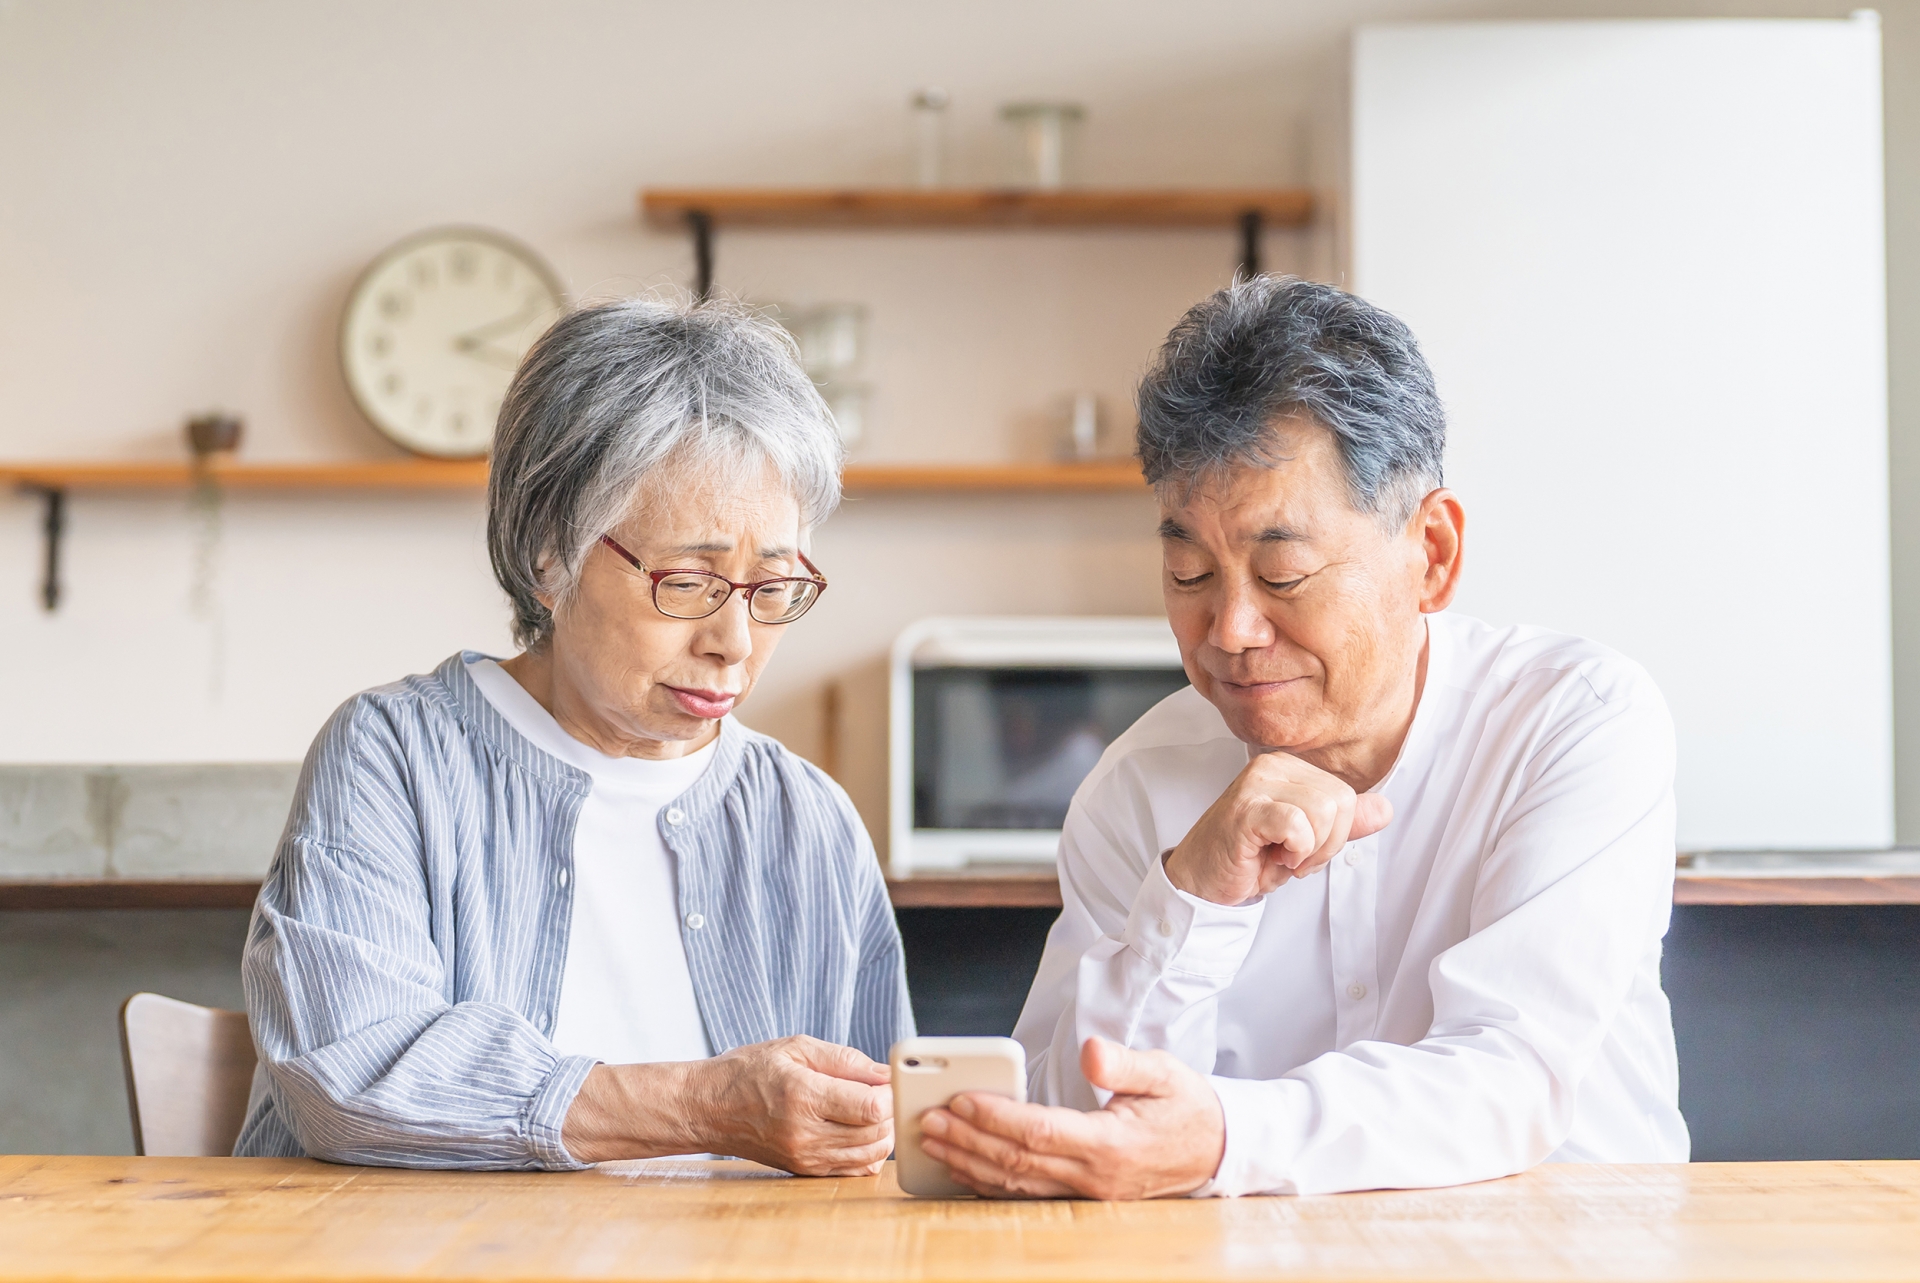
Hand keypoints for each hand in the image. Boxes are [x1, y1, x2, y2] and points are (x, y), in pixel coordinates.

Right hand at [562, 1035, 892, 1174]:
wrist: (708, 1109)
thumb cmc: (749, 1071)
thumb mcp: (795, 1047)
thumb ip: (845, 1060)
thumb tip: (886, 1074)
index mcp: (804, 1095)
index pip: (872, 1108)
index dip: (889, 1092)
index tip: (884, 1079)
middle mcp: (805, 1133)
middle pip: (877, 1134)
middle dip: (890, 1112)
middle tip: (880, 1092)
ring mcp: (805, 1157)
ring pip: (871, 1155)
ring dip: (882, 1133)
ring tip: (869, 1109)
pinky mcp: (804, 1171)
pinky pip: (854, 1170)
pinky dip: (868, 1152)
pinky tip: (858, 1131)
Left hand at [916, 1037, 1223, 1199]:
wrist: (1216, 1150)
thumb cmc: (1187, 1107)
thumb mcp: (1166, 1073)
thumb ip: (1125, 1064)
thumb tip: (1091, 1051)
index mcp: (1111, 1144)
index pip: (1040, 1132)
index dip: (996, 1117)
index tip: (960, 1099)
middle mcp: (1094, 1175)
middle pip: (1017, 1161)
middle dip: (967, 1139)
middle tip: (927, 1119)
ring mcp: (1086, 1192)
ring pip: (1015, 1183)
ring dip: (969, 1163)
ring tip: (933, 1141)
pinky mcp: (1081, 1195)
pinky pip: (1026, 1192)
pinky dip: (989, 1181)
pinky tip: (962, 1166)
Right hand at [1164, 751, 1392, 905]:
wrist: (1201, 882)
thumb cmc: (1248, 858)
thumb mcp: (1306, 842)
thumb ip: (1343, 824)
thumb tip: (1385, 810)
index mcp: (1289, 768)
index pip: (1346, 795)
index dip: (1335, 835)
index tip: (1303, 849)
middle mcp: (1272, 767)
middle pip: (1341, 802)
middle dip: (1326, 844)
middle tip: (1292, 857)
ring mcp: (1256, 784)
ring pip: (1323, 813)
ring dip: (1308, 851)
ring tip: (1279, 856)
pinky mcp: (1245, 808)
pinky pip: (1297, 825)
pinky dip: (1294, 851)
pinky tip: (1269, 856)